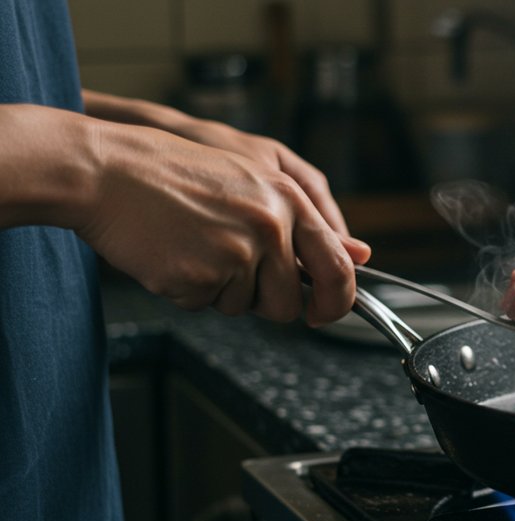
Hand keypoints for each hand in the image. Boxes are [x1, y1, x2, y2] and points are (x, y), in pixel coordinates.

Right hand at [75, 117, 363, 325]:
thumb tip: (361, 255)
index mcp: (289, 199)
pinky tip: (171, 254)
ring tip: (195, 247)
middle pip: (290, 302)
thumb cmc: (178, 175)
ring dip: (221, 292)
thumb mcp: (253, 181)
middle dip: (266, 302)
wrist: (109, 170)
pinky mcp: (200, 277)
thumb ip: (309, 223)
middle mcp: (270, 226)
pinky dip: (187, 290)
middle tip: (231, 273)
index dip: (339, 301)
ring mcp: (236, 253)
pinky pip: (205, 305)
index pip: (339, 267)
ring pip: (245, 308)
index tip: (325, 312)